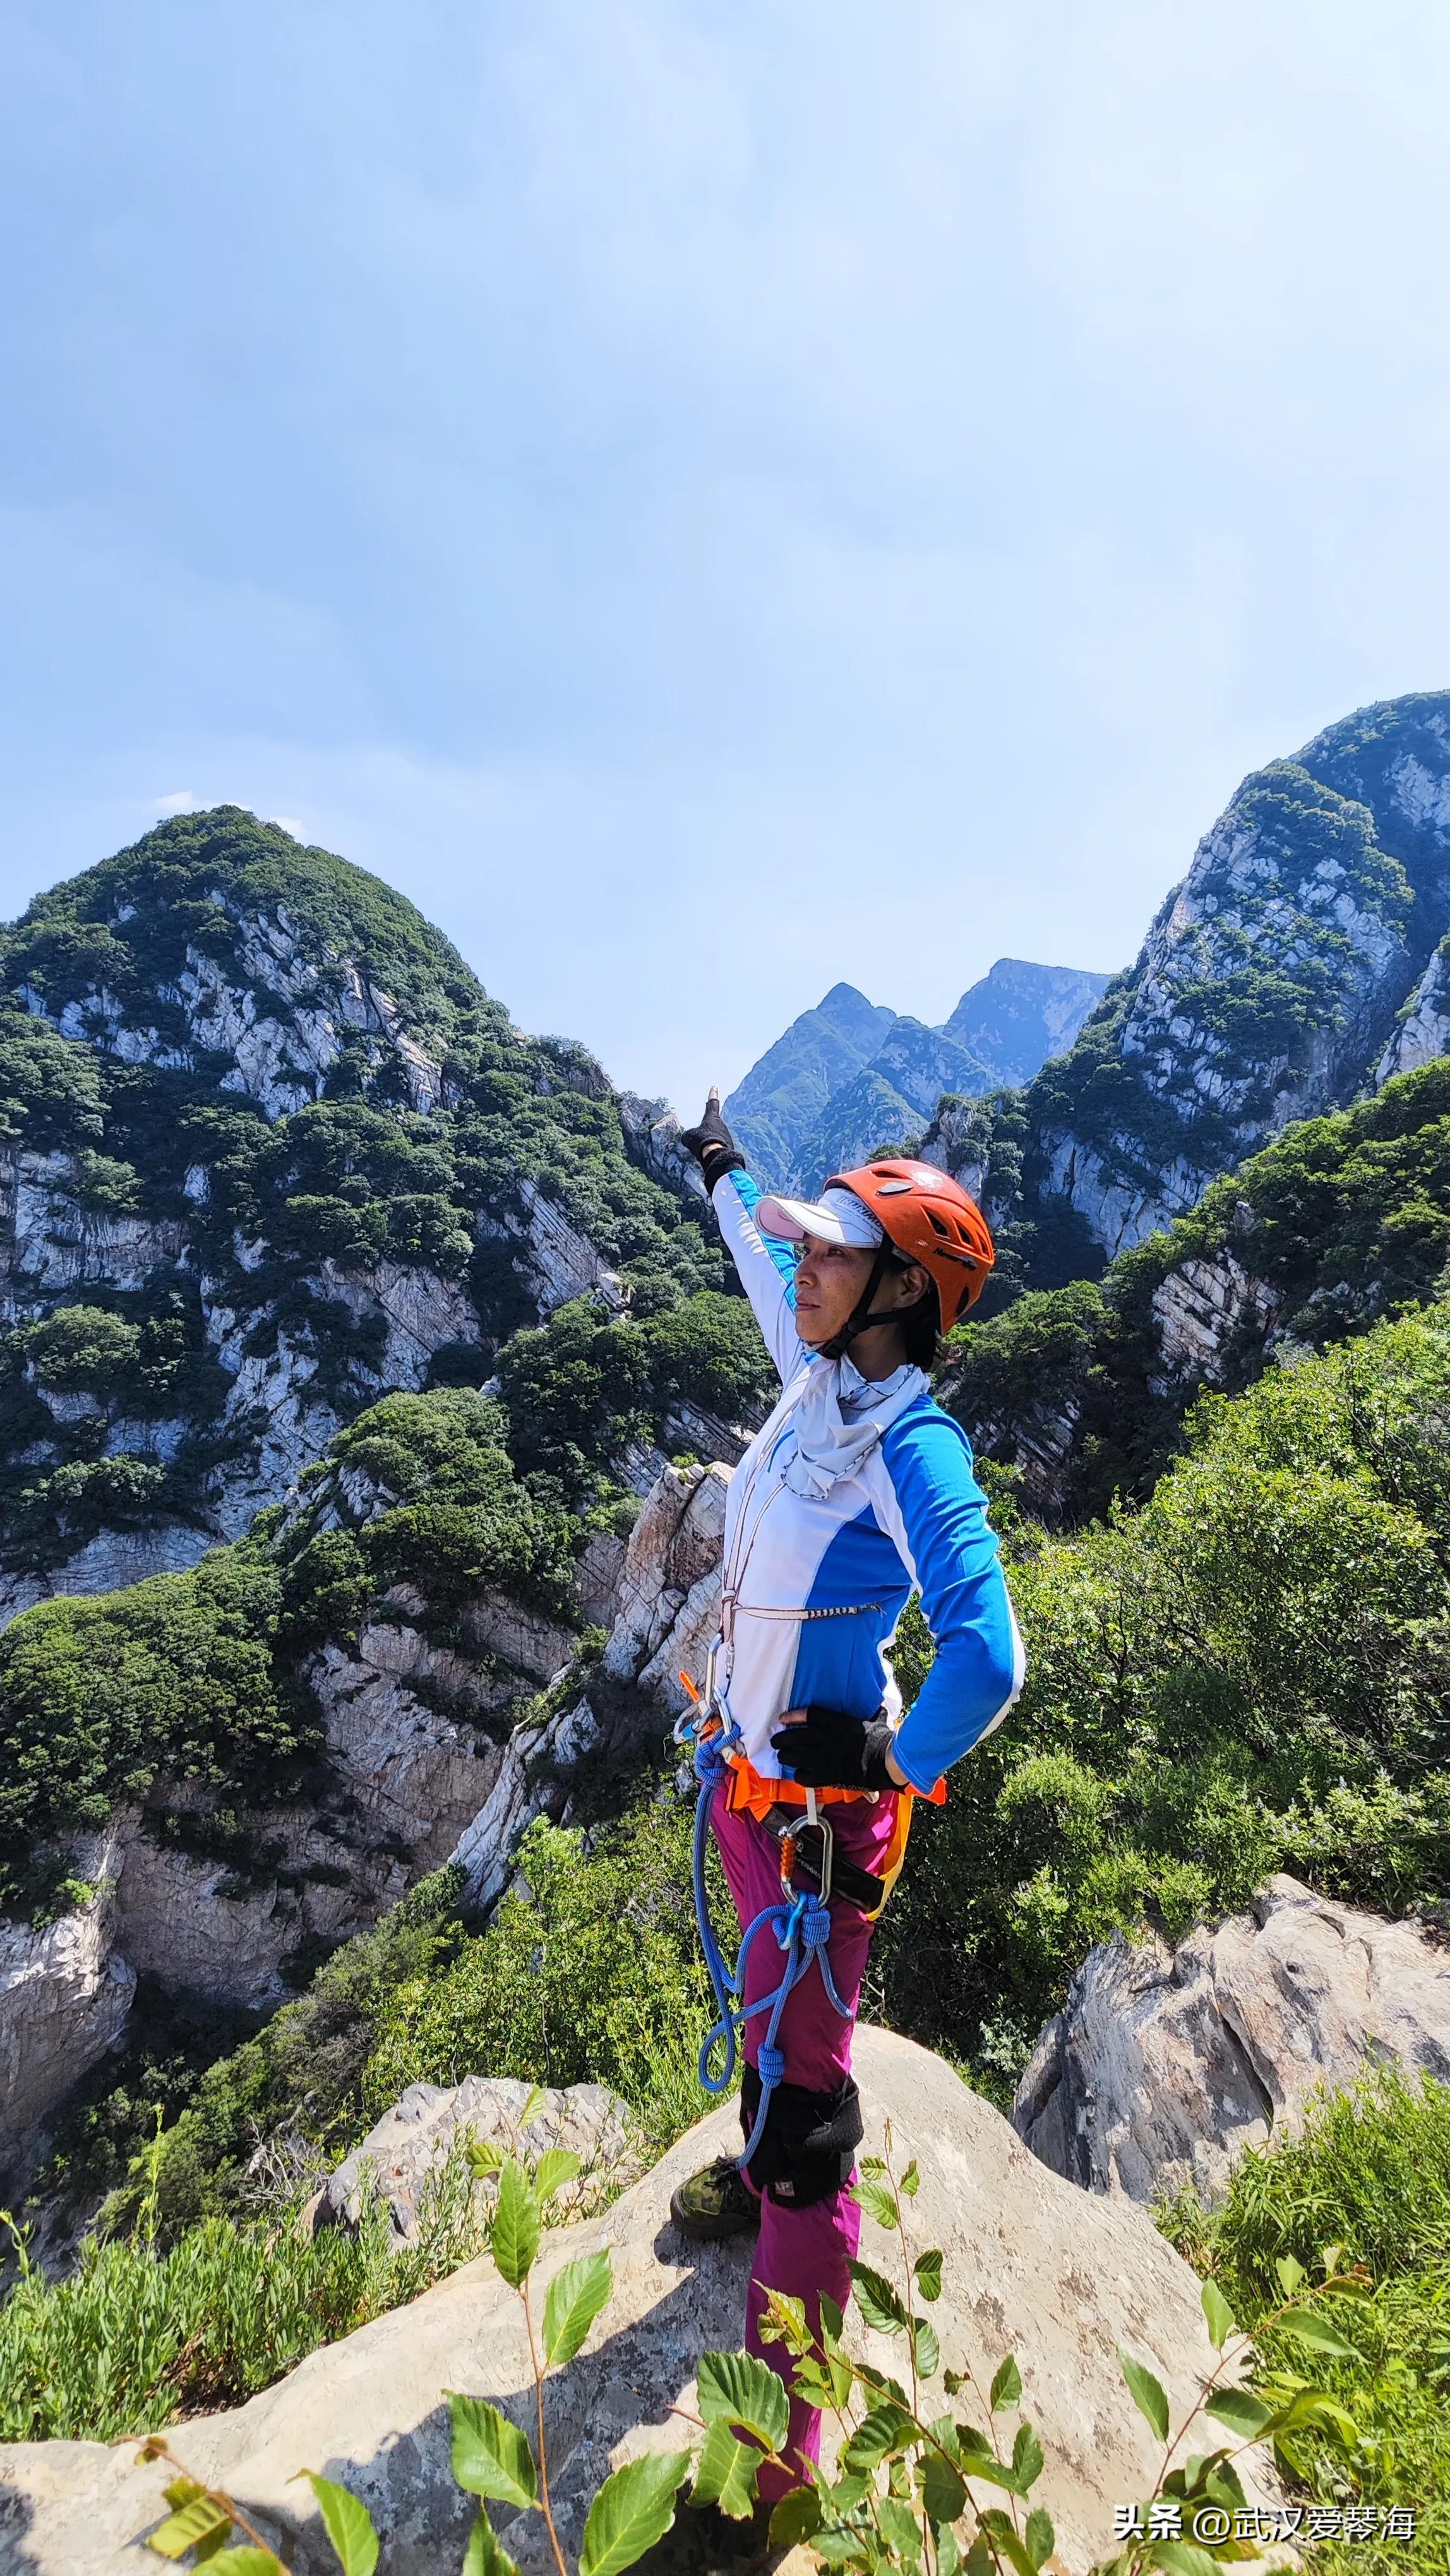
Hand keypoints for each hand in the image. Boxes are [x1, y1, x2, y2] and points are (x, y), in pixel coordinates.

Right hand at [680, 1086, 745, 1190]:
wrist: (715, 1157)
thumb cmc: (702, 1142)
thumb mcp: (688, 1137)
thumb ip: (688, 1135)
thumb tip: (687, 1138)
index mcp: (712, 1118)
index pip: (712, 1104)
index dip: (712, 1096)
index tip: (715, 1087)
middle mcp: (721, 1125)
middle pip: (712, 1125)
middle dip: (706, 1132)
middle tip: (699, 1140)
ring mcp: (727, 1136)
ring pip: (715, 1138)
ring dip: (709, 1144)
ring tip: (703, 1152)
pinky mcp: (730, 1147)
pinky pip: (719, 1147)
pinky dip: (713, 1151)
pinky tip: (708, 1158)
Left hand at [771, 1705, 904, 1791]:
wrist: (887, 1763)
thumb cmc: (883, 1740)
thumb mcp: (876, 1719)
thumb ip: (871, 1711)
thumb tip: (879, 1703)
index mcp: (837, 1722)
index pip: (809, 1714)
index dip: (793, 1716)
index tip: (782, 1718)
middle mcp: (826, 1739)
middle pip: (794, 1737)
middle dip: (781, 1739)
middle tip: (776, 1741)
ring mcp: (824, 1758)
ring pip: (793, 1756)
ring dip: (785, 1756)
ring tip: (783, 1756)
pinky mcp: (826, 1776)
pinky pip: (803, 1776)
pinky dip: (799, 1774)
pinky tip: (799, 1773)